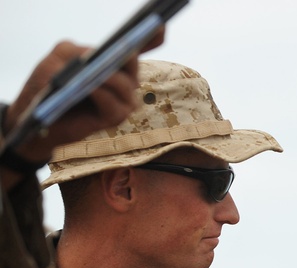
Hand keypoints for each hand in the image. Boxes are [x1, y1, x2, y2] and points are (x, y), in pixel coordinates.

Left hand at [3, 30, 164, 171]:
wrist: (39, 116)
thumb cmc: (51, 85)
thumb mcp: (57, 58)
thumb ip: (75, 49)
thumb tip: (94, 55)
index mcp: (114, 62)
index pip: (139, 46)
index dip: (152, 36)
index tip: (160, 25)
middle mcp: (124, 80)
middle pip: (132, 61)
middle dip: (124, 55)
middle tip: (115, 51)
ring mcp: (123, 100)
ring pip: (124, 84)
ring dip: (108, 78)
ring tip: (90, 75)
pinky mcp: (116, 117)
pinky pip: (113, 104)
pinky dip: (101, 94)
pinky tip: (89, 89)